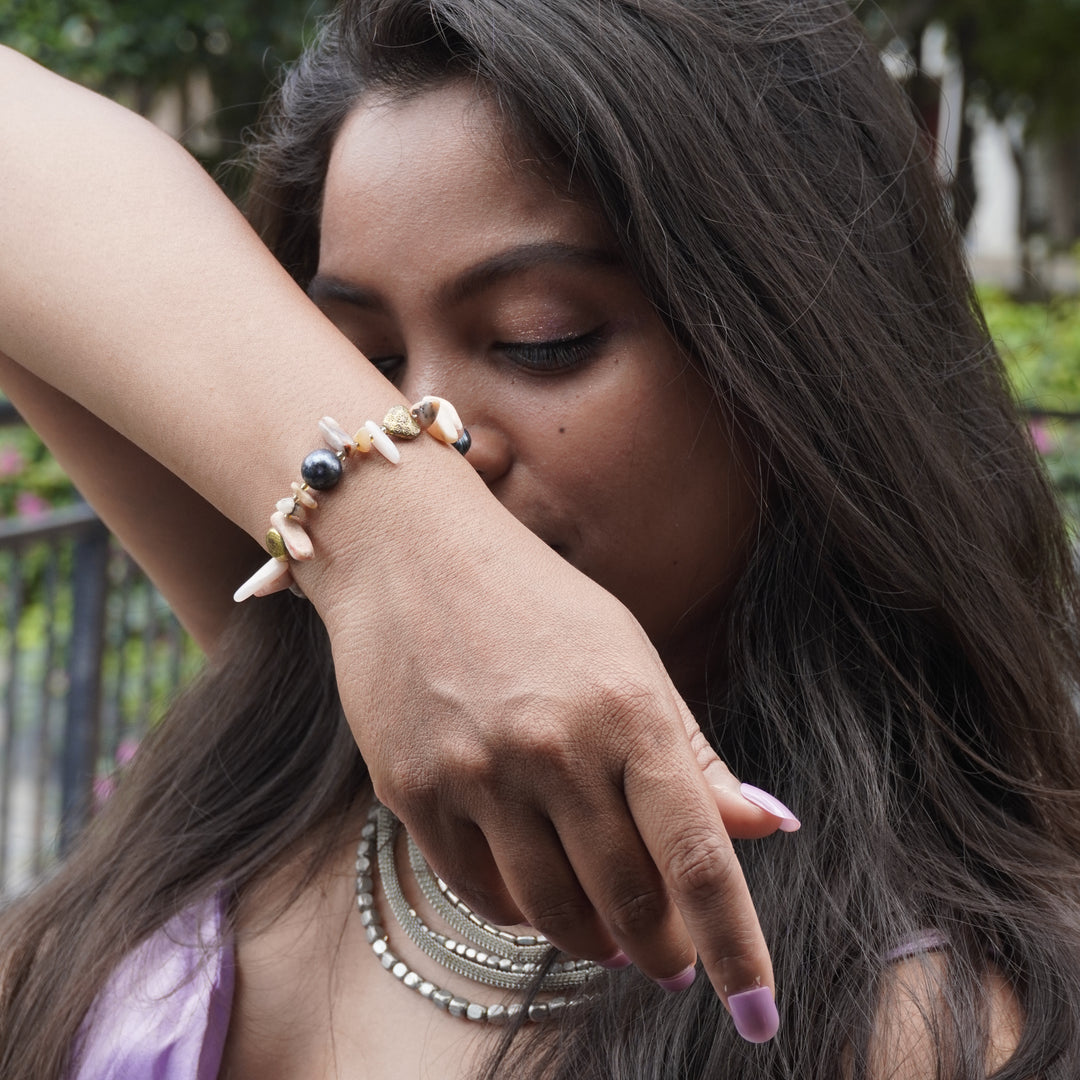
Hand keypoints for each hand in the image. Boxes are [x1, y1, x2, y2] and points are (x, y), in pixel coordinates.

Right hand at [302, 461, 794, 1041]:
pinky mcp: (413, 791)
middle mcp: (555, 749)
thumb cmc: (538, 604)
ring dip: (594, 940)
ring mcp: (478, 773)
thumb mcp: (629, 659)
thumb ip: (693, 753)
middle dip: (661, 950)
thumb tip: (768, 826)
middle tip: (669, 958)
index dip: (737, 947)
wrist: (412, 557)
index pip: (698, 856)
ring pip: (554, 913)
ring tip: (609, 935)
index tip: (758, 1018)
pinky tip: (538, 893)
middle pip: (629, 901)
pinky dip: (522, 911)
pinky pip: (480, 893)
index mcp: (628, 710)